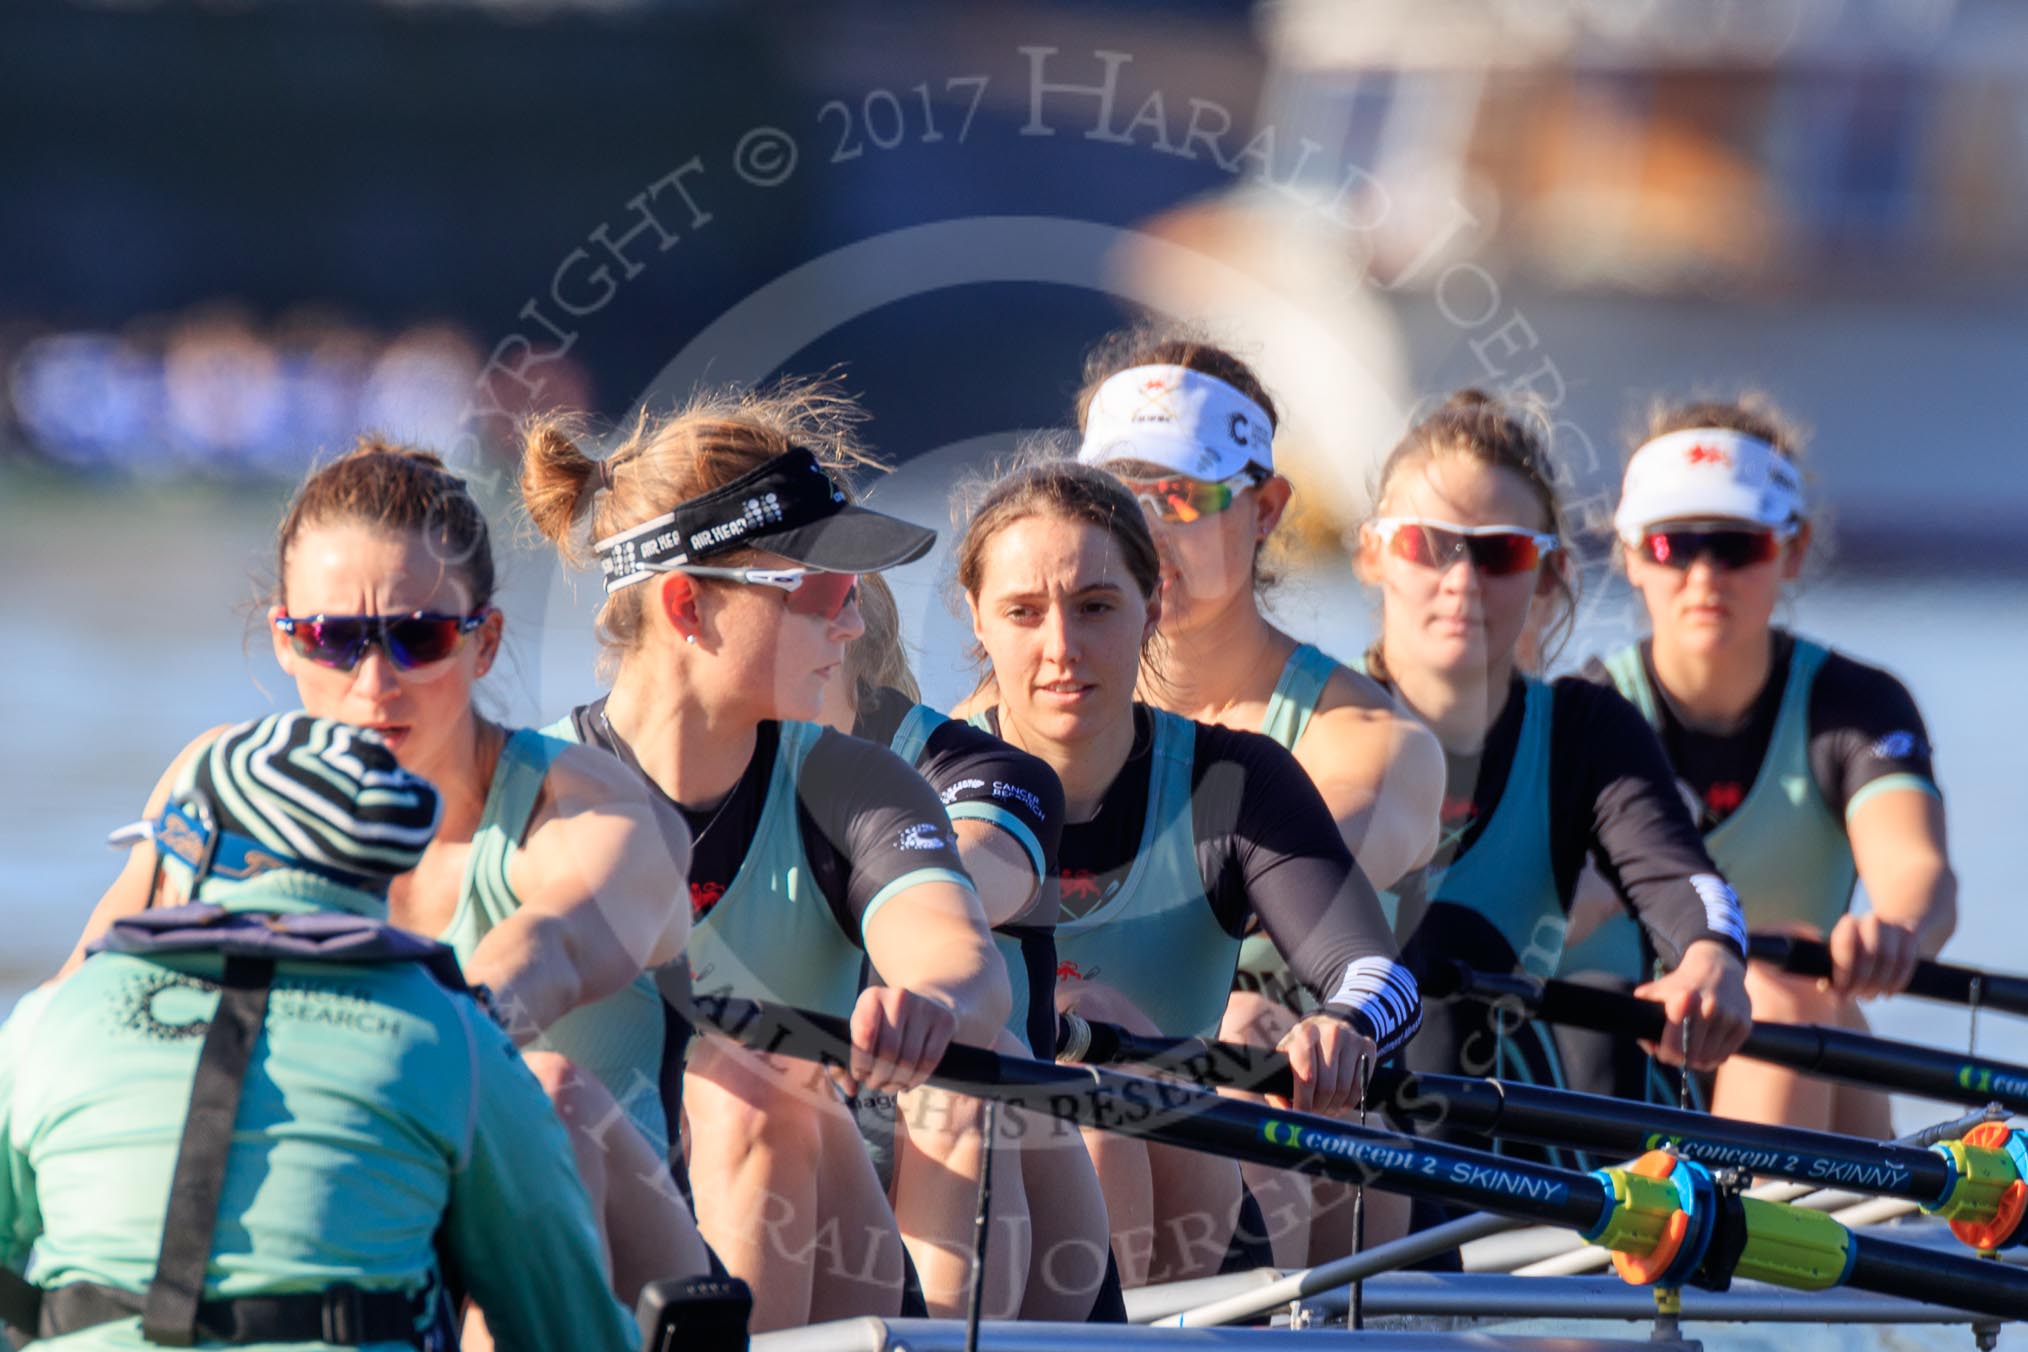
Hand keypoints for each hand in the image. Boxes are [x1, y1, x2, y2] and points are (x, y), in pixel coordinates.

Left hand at [844, 985, 957, 1095]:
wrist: (927, 1001)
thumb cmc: (886, 1022)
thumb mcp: (864, 1028)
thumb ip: (849, 1058)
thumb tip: (850, 1089)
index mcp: (872, 997)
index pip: (864, 1037)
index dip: (861, 1063)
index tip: (860, 1075)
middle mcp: (899, 997)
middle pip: (888, 1052)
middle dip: (879, 1077)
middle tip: (875, 1085)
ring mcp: (924, 1008)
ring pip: (908, 1060)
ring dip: (897, 1082)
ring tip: (890, 1086)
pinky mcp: (945, 1021)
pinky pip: (930, 1061)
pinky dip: (916, 1079)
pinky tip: (907, 1083)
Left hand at [1274, 1014, 1376, 1114]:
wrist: (1330, 1024)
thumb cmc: (1302, 1048)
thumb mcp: (1286, 1056)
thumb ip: (1280, 1083)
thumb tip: (1287, 1114)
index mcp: (1305, 1035)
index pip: (1306, 1077)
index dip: (1303, 1102)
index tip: (1300, 1116)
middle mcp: (1330, 1033)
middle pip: (1327, 1087)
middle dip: (1319, 1108)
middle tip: (1314, 1114)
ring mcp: (1352, 1039)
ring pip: (1344, 1090)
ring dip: (1333, 1108)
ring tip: (1325, 1109)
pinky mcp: (1368, 1047)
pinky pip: (1360, 1087)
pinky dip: (1349, 1103)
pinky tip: (1339, 1103)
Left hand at [1636, 940, 1750, 1069]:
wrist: (1718, 966)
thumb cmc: (1682, 983)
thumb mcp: (1657, 989)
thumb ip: (1643, 1013)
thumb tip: (1648, 1044)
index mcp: (1684, 1001)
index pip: (1673, 1046)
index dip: (1665, 1054)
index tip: (1662, 1051)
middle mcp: (1709, 1009)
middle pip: (1692, 1057)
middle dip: (1680, 1060)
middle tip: (1676, 1054)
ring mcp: (1729, 1018)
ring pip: (1709, 1059)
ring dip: (1698, 1061)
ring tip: (1691, 1051)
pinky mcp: (1744, 1025)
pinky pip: (1725, 1055)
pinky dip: (1714, 1057)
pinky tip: (1706, 1048)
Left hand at [1826, 912, 1920, 1000]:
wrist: (1882, 935)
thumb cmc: (1852, 955)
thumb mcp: (1838, 959)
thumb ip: (1829, 974)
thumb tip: (1826, 988)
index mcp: (1848, 924)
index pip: (1846, 944)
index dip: (1845, 972)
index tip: (1842, 992)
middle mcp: (1870, 921)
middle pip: (1870, 954)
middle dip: (1863, 982)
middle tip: (1858, 997)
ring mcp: (1892, 926)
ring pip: (1890, 959)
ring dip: (1880, 984)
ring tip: (1870, 996)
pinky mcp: (1909, 936)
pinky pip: (1906, 962)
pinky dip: (1897, 982)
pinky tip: (1887, 994)